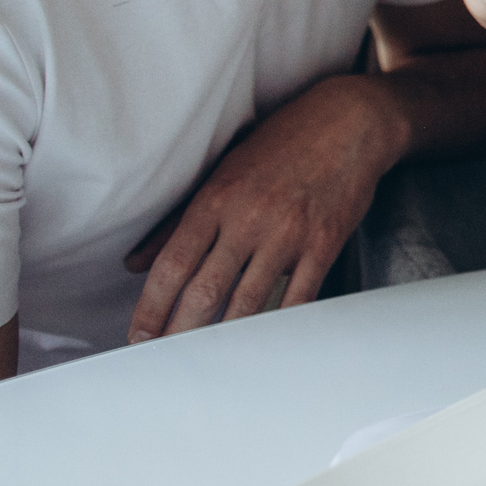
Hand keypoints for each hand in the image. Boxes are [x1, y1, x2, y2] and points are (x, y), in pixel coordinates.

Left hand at [122, 76, 405, 339]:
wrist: (349, 122)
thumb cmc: (281, 144)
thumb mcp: (222, 171)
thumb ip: (178, 222)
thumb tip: (136, 264)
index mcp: (216, 199)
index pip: (172, 265)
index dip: (151, 308)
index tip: (138, 337)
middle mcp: (249, 218)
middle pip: (204, 291)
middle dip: (179, 333)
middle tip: (164, 362)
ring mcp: (289, 232)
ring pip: (248, 301)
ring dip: (223, 338)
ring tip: (206, 364)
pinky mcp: (325, 243)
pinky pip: (299, 296)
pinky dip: (278, 325)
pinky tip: (263, 345)